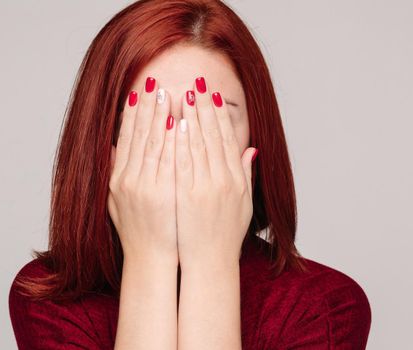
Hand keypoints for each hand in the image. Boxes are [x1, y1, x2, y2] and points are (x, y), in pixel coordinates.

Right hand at [108, 77, 177, 262]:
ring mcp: (146, 187)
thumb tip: (113, 147)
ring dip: (160, 116)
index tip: (138, 91)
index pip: (126, 138)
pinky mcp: (163, 194)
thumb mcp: (116, 201)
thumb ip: (115, 172)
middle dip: (146, 106)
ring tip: (167, 92)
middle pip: (138, 135)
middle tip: (153, 82)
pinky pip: (170, 160)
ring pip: (154, 143)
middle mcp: (128, 180)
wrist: (152, 257)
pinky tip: (180, 121)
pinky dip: (174, 140)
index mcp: (118, 179)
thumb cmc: (137, 229)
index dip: (131, 113)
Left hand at [175, 77, 256, 268]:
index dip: (220, 114)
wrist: (208, 261)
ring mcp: (205, 187)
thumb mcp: (243, 204)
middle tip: (197, 82)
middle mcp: (223, 180)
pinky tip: (175, 123)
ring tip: (183, 93)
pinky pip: (183, 162)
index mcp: (235, 180)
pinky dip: (180, 141)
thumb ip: (246, 175)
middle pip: (213, 136)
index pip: (227, 139)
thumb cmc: (224, 234)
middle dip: (204, 106)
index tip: (212, 94)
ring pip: (199, 144)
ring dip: (191, 117)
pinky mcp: (187, 195)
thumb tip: (251, 149)